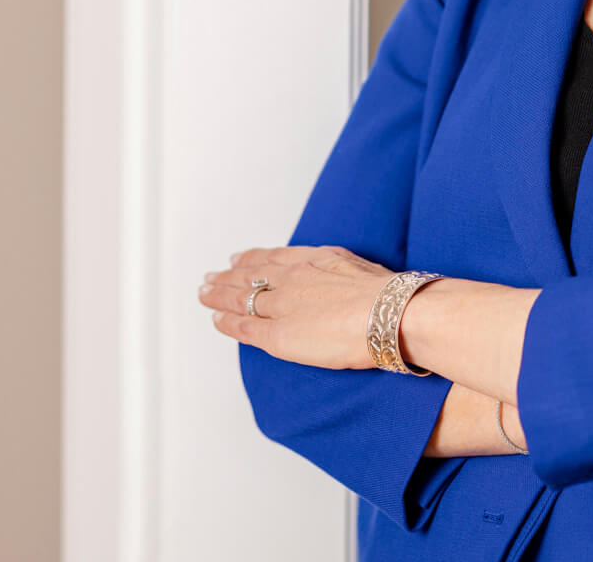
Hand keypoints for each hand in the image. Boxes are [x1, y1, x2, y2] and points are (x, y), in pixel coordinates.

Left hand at [199, 245, 394, 370]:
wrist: (388, 313)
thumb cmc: (384, 294)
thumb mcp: (355, 266)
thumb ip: (335, 269)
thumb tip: (334, 275)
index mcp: (311, 259)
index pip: (271, 257)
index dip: (250, 258)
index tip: (236, 258)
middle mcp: (291, 278)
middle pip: (249, 276)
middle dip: (227, 277)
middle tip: (210, 277)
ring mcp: (283, 306)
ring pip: (241, 299)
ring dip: (218, 296)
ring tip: (204, 294)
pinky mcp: (279, 336)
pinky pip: (245, 327)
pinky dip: (227, 323)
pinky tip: (216, 320)